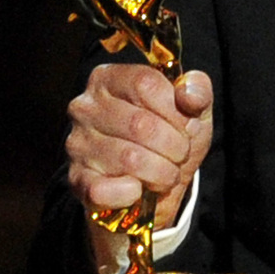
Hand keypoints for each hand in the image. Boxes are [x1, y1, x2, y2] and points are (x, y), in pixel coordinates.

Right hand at [66, 64, 213, 265]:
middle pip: (140, 124)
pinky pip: (105, 190)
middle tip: (180, 154)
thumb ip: (197, 90)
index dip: (176, 109)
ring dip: (162, 172)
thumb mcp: (193, 109)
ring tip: (166, 172)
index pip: (145, 84)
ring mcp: (77, 144)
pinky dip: (131, 194)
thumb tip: (188, 94)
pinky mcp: (77, 180)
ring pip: (130, 158)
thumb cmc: (171, 137)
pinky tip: (139, 189)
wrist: (158, 186)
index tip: (187, 125)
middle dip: (174, 145)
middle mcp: (85, 108)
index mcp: (108, 80)